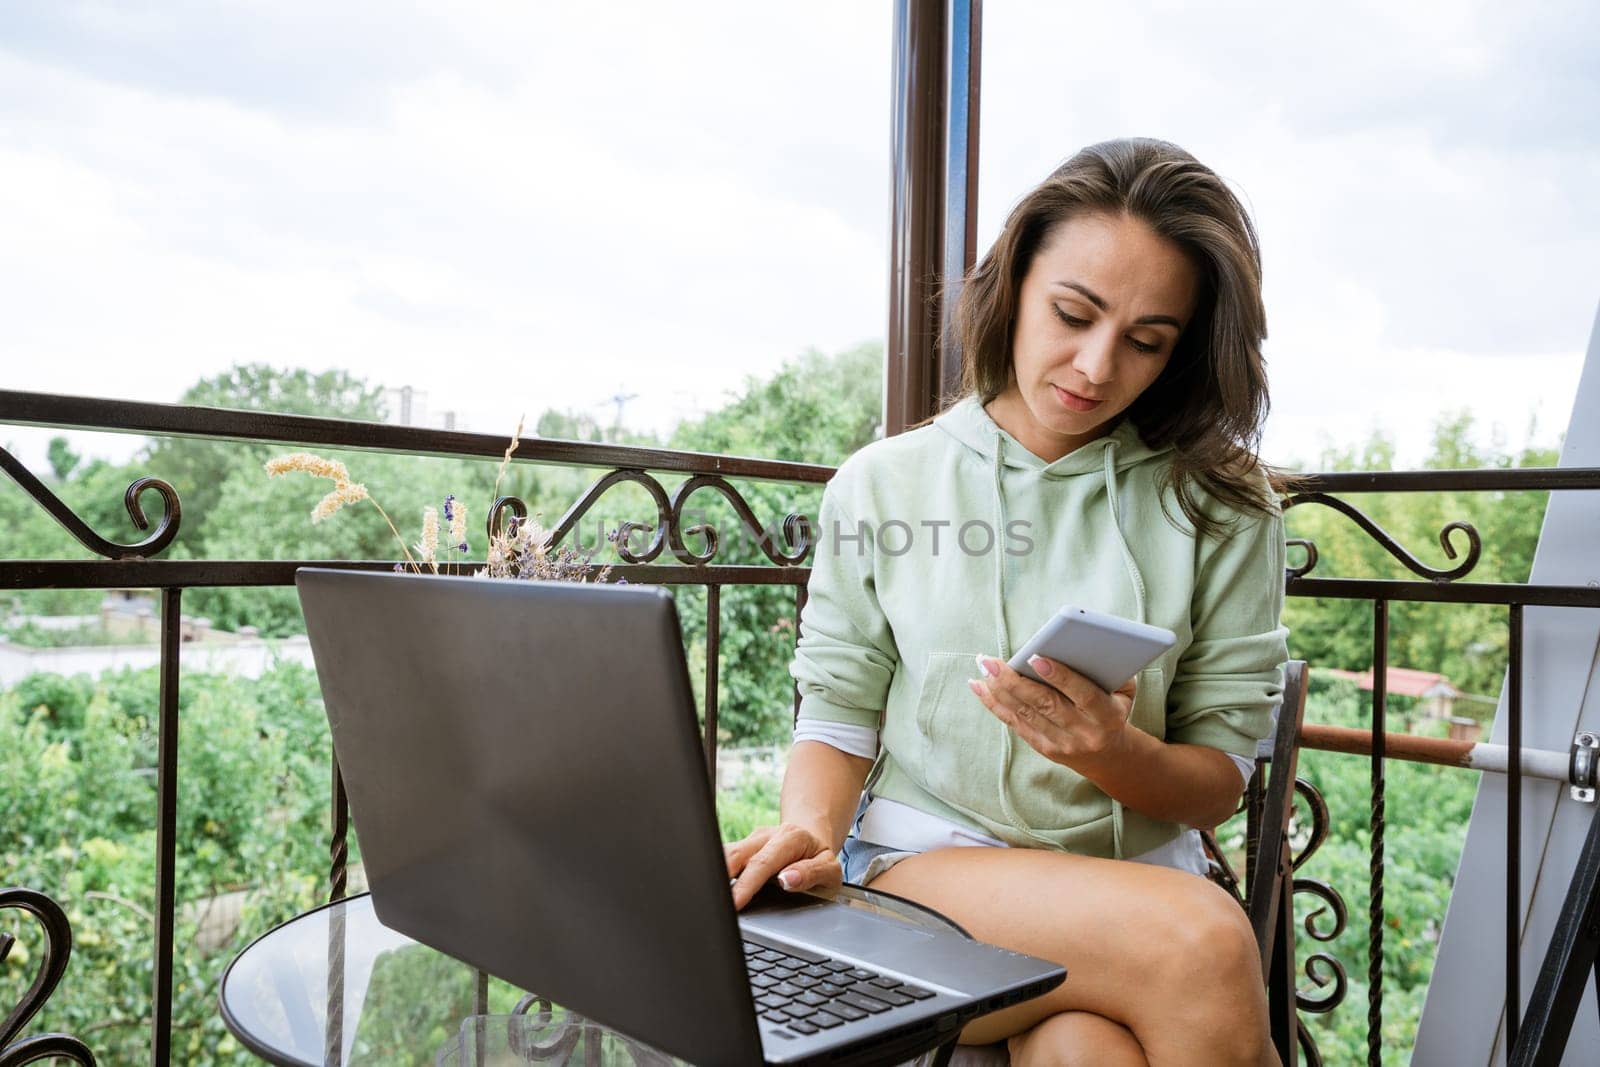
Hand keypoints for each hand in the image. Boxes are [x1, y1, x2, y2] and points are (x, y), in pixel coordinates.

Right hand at [724, 822, 841, 910]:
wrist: (813, 841)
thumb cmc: (820, 860)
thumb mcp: (830, 871)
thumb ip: (811, 873)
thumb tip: (788, 880)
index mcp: (791, 838)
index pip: (763, 862)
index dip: (747, 884)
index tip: (736, 902)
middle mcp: (767, 835)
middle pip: (736, 854)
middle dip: (722, 877)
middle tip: (714, 902)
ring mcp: (751, 841)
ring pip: (726, 854)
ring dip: (716, 874)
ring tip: (710, 898)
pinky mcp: (742, 849)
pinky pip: (725, 859)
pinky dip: (716, 874)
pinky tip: (713, 891)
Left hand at [969, 654, 1137, 766]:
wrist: (1109, 756)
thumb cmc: (1113, 709)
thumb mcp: (1124, 691)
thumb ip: (1111, 669)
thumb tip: (1084, 643)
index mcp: (1107, 716)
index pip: (1082, 695)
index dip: (1059, 677)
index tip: (1035, 657)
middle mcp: (1083, 733)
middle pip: (1044, 705)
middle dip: (1014, 681)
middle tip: (991, 661)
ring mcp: (1061, 744)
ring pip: (1025, 714)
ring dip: (999, 689)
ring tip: (983, 666)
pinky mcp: (1044, 748)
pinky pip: (1015, 724)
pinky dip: (995, 703)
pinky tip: (979, 685)